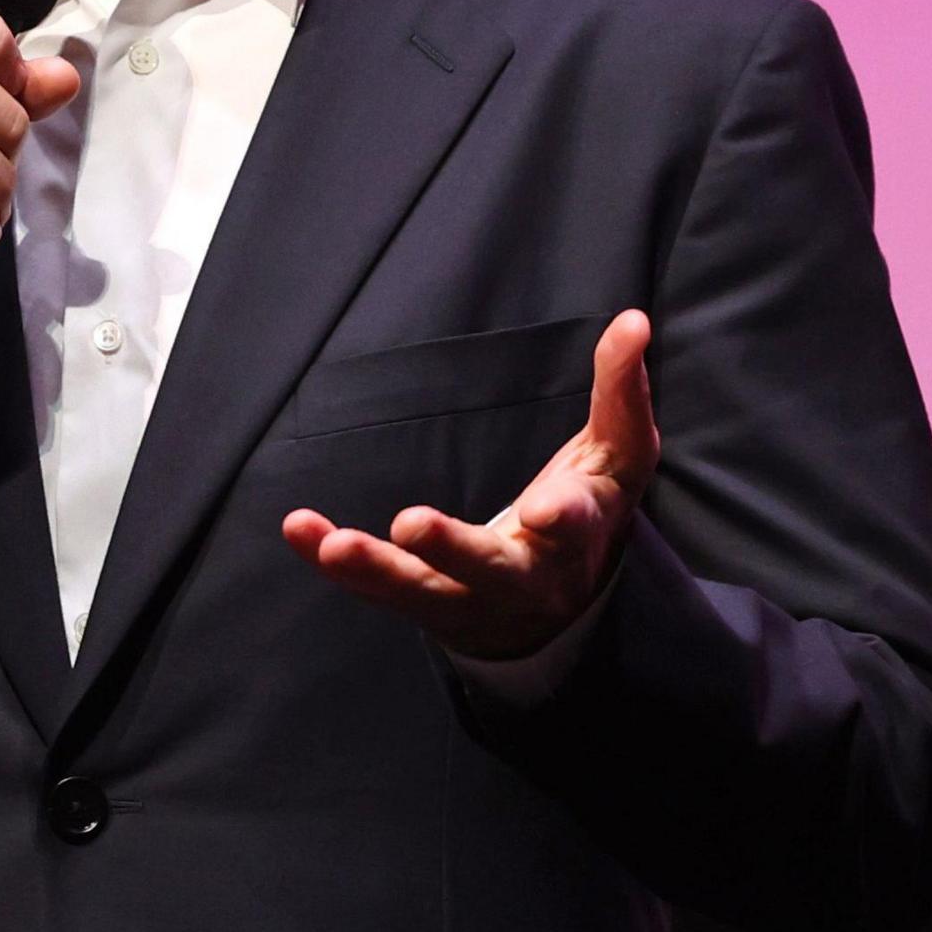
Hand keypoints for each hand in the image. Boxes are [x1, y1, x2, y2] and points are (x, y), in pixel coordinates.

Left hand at [281, 311, 662, 662]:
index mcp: (577, 534)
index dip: (562, 518)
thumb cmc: (589, 514)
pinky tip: (298, 529)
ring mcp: (467, 597)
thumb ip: (622, 392)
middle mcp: (523, 575)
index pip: (576, 524)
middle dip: (453, 549)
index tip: (543, 513)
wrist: (560, 611)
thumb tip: (633, 320)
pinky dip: (331, 559)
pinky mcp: (421, 604)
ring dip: (376, 569)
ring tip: (336, 545)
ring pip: (420, 590)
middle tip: (411, 524)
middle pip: (489, 567)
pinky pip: (373, 587)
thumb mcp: (618, 457)